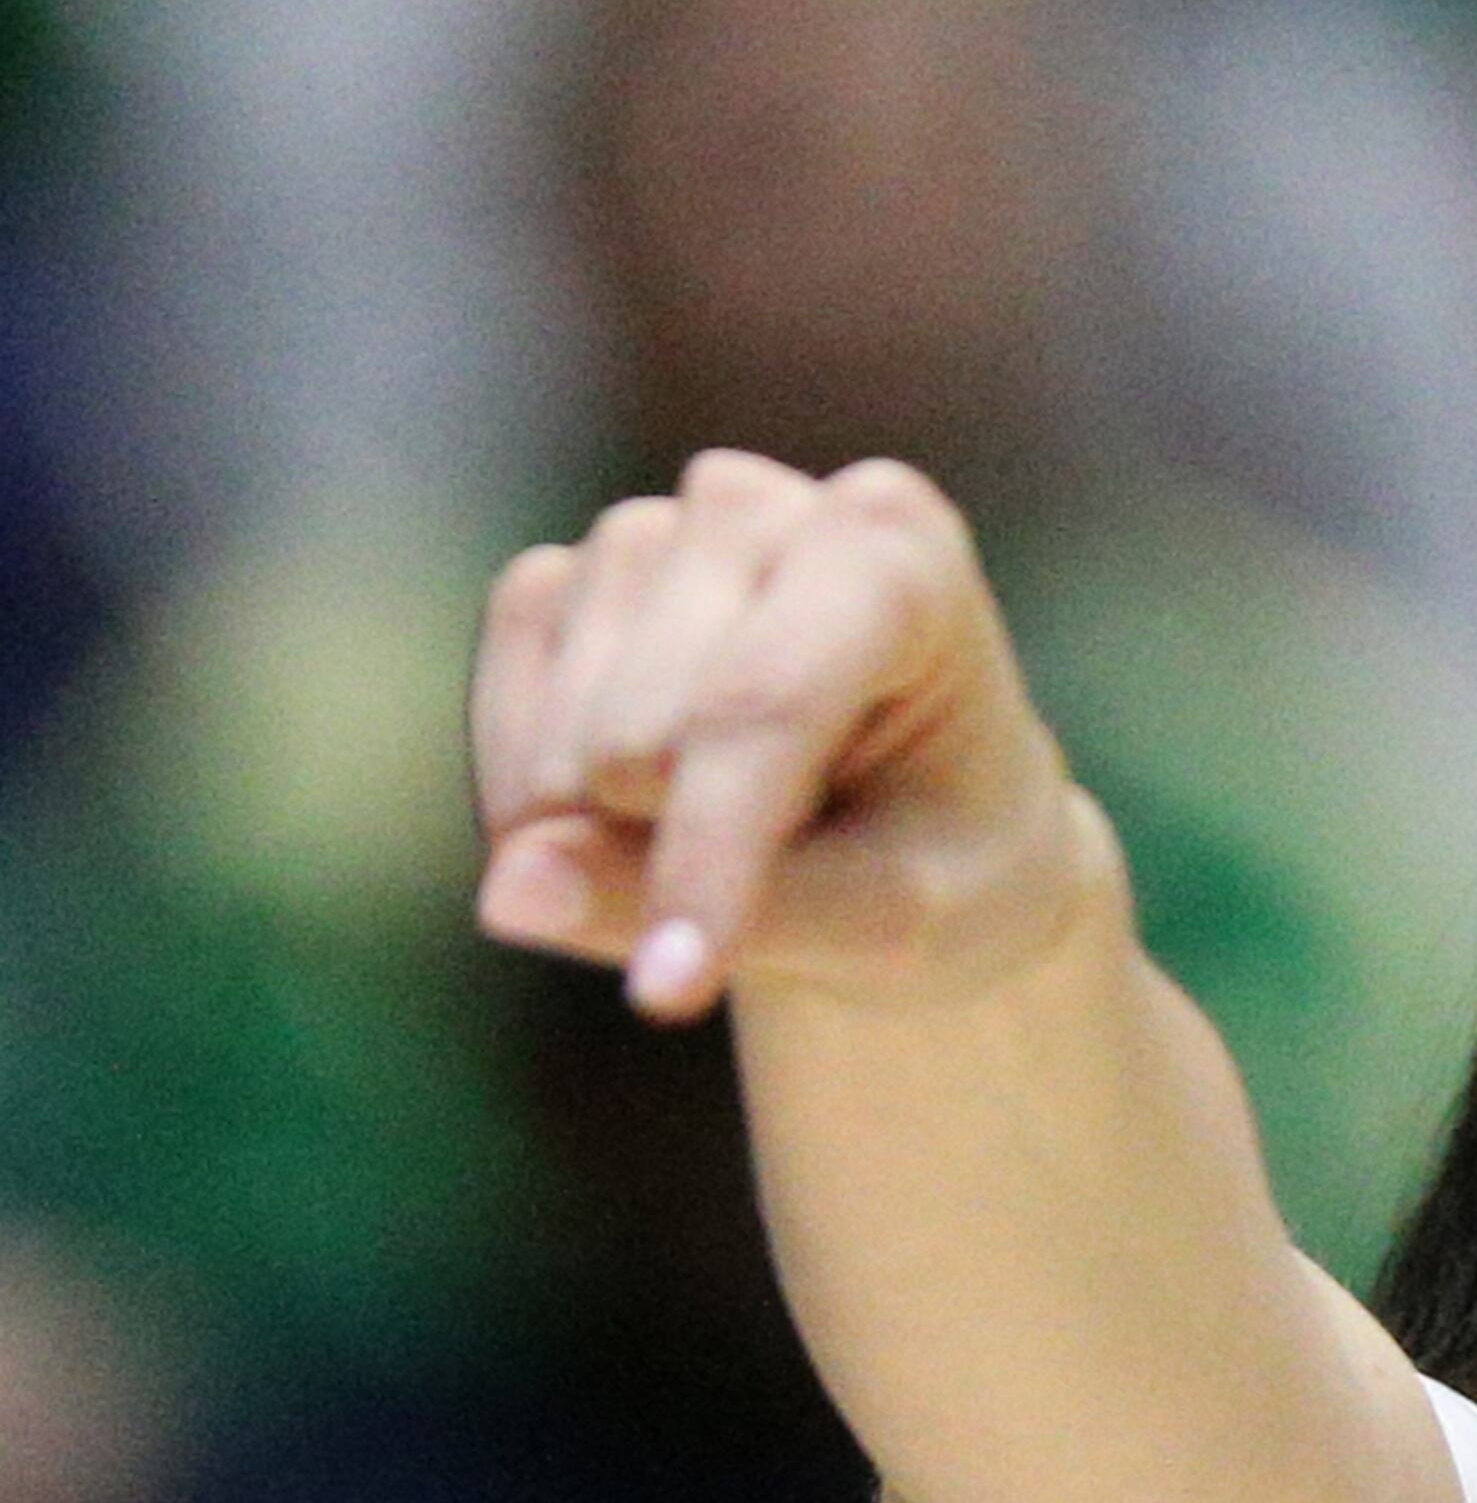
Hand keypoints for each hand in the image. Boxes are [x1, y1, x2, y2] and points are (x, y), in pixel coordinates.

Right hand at [470, 449, 1112, 1023]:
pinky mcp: (554, 583)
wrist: (925, 829)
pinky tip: (653, 816)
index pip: (762, 706)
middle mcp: (757, 509)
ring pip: (565, 751)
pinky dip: (554, 822)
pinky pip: (505, 730)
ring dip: (629, 844)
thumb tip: (506, 892)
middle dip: (691, 851)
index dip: (705, 859)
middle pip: (639, 741)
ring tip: (748, 824)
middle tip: (797, 857)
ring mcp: (643, 537)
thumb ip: (738, 914)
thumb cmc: (944, 862)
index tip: (671, 993)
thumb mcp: (894, 919)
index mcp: (897, 550)